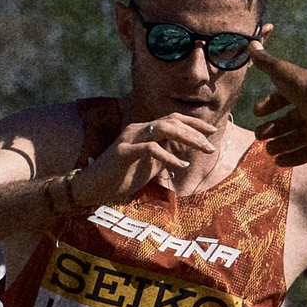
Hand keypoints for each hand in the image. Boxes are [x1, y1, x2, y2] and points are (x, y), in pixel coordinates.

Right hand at [81, 113, 220, 206]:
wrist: (94, 186)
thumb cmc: (123, 175)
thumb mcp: (151, 163)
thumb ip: (166, 152)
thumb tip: (187, 148)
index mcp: (145, 130)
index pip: (173, 119)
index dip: (194, 123)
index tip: (212, 130)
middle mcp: (138, 129)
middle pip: (172, 121)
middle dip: (196, 132)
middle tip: (211, 146)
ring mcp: (130, 138)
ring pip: (164, 128)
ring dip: (188, 138)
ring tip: (203, 149)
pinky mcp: (123, 152)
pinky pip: (151, 148)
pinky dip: (169, 156)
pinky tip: (182, 164)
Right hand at [252, 50, 306, 166]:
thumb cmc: (303, 86)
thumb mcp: (279, 72)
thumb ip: (264, 61)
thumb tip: (251, 44)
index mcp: (299, 93)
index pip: (280, 100)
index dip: (268, 106)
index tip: (256, 112)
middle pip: (287, 122)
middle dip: (272, 130)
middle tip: (258, 136)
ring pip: (296, 139)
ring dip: (280, 145)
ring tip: (268, 151)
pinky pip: (306, 153)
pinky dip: (293, 158)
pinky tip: (278, 163)